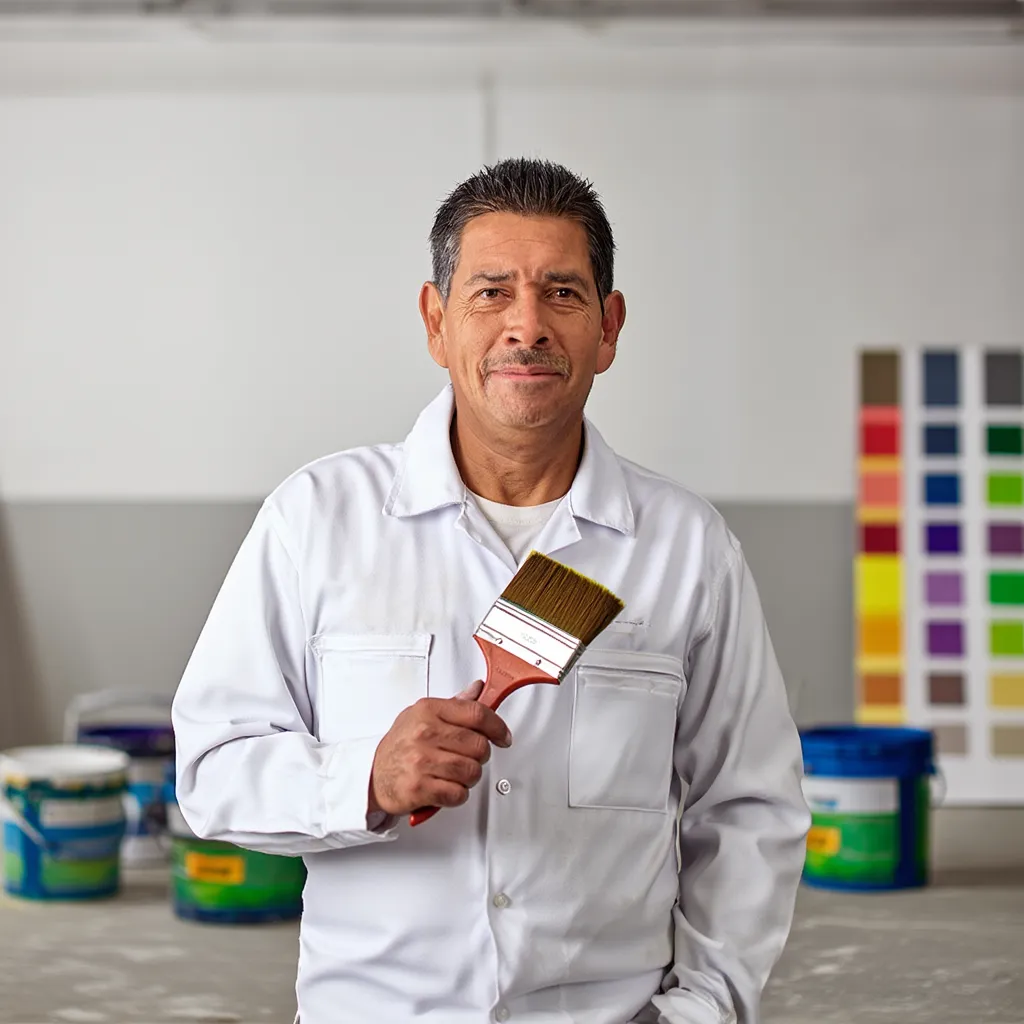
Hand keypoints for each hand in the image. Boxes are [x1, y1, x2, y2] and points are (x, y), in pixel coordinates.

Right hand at [368, 681, 512, 816]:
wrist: (372, 774)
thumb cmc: (400, 744)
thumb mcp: (423, 715)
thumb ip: (454, 704)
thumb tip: (478, 688)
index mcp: (428, 710)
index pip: (477, 714)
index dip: (497, 727)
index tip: (503, 736)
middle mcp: (424, 733)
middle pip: (479, 746)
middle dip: (480, 756)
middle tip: (468, 758)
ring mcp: (421, 761)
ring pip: (472, 772)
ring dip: (469, 777)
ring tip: (455, 774)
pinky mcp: (419, 788)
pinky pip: (458, 794)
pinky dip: (457, 795)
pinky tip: (446, 787)